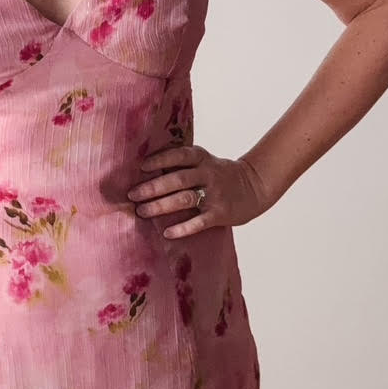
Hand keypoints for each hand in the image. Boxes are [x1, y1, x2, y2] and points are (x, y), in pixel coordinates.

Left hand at [126, 145, 268, 237]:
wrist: (255, 186)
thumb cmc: (220, 175)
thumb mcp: (205, 161)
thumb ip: (182, 164)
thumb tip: (144, 169)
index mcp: (202, 158)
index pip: (179, 155)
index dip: (160, 160)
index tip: (141, 167)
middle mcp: (208, 174)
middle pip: (177, 179)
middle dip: (152, 187)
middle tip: (132, 195)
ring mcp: (215, 194)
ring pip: (185, 199)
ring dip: (161, 206)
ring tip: (142, 212)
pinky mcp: (221, 213)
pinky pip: (199, 222)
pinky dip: (182, 228)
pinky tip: (167, 233)